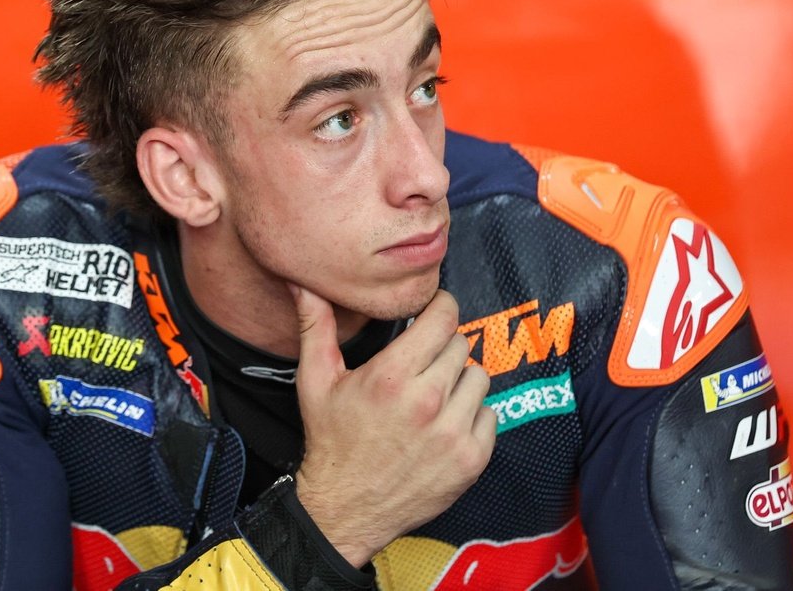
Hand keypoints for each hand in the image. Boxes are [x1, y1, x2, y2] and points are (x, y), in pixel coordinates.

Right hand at [290, 285, 495, 567]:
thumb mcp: (316, 381)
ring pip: (479, 378)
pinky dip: (472, 416)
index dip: (441, 308)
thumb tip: (302, 283)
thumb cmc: (331, 441)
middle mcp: (427, 402)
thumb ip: (315, 326)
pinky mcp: (470, 460)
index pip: (443, 318)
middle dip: (442, 348)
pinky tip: (444, 424)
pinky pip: (490, 415)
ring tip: (434, 395)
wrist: (344, 509)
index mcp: (392, 377)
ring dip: (459, 382)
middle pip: (460, 345)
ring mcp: (453, 433)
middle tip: (422, 365)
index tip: (434, 313)